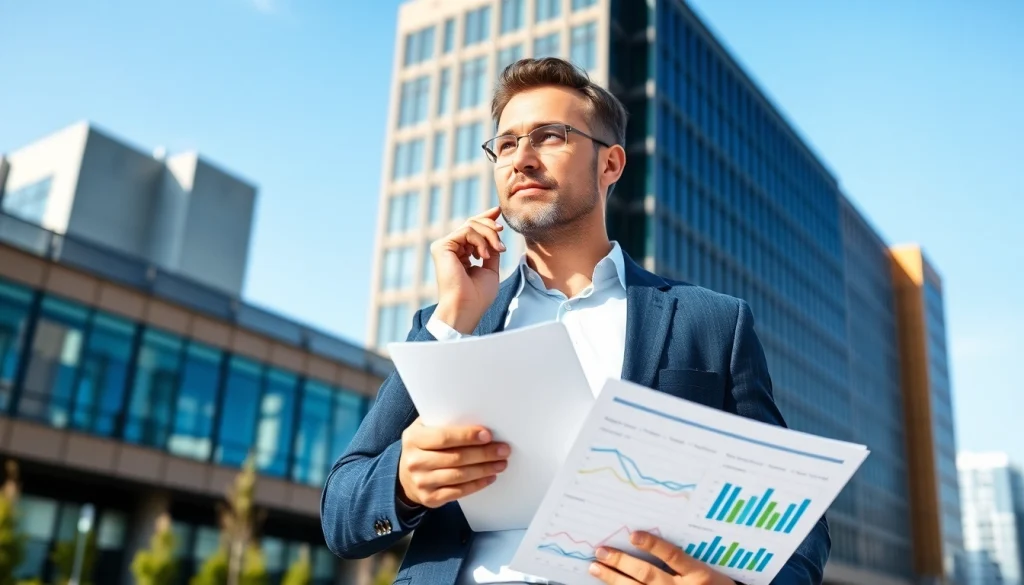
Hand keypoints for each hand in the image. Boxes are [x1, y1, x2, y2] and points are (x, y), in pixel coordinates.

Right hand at [397, 417, 510, 508]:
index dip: (467, 436)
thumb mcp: (424, 429)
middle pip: (456, 458)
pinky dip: (476, 485)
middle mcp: (415, 461)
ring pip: (459, 476)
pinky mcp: (429, 498)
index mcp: (414, 439)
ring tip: (500, 463)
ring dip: (484, 470)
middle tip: (503, 450)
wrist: (404, 476)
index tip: (488, 435)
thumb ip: (443, 422)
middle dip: (483, 454)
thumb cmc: (422, 446)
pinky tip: (489, 477)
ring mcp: (421, 482)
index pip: (444, 438)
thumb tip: (477, 418)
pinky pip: (458, 492)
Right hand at [430, 206, 504, 333]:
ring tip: (498, 250)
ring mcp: (445, 247)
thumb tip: (496, 233)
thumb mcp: (490, 268)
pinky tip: (485, 255)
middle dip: (490, 226)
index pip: (471, 229)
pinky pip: (466, 231)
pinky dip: (480, 240)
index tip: (498, 211)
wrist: (467, 307)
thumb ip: (491, 250)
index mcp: (460, 254)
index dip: (485, 218)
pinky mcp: (442, 246)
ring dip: (490, 235)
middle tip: (502, 234)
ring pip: (471, 225)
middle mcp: (450, 249)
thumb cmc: (478, 296)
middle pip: (472, 223)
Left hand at [589, 531, 736, 584]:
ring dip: (614, 578)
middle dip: (621, 562)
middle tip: (601, 551)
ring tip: (596, 568)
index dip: (653, 545)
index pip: (673, 556)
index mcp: (698, 574)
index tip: (633, 535)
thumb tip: (648, 537)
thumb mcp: (708, 571)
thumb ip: (684, 558)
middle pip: (648, 574)